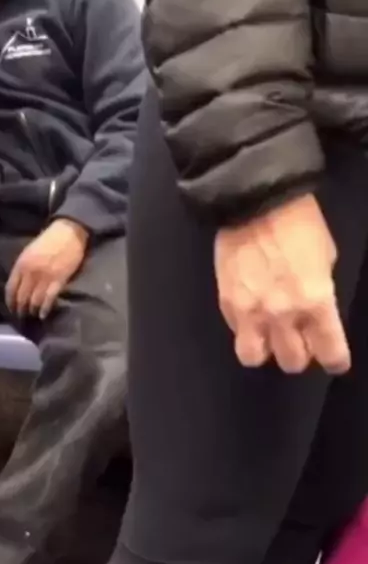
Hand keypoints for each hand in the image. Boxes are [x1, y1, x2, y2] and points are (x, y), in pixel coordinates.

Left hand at [6, 218, 87, 318]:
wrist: (67, 233)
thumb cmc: (48, 241)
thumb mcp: (29, 252)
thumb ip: (22, 268)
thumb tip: (19, 285)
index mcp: (21, 264)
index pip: (11, 288)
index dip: (10, 301)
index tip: (11, 308)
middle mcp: (30, 273)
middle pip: (22, 297)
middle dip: (20, 309)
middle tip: (21, 317)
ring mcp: (44, 277)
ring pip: (34, 300)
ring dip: (32, 310)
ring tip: (32, 316)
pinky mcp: (58, 280)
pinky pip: (49, 299)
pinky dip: (44, 309)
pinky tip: (42, 315)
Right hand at [214, 194, 350, 374]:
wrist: (255, 201)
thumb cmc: (299, 223)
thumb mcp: (325, 258)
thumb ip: (320, 291)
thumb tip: (313, 309)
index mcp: (316, 302)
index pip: (330, 352)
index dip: (335, 360)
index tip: (334, 359)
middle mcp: (283, 315)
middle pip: (291, 362)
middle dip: (299, 353)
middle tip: (299, 339)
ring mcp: (251, 312)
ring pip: (255, 358)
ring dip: (265, 350)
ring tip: (268, 335)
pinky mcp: (227, 304)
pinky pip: (236, 332)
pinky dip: (245, 329)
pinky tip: (251, 313)